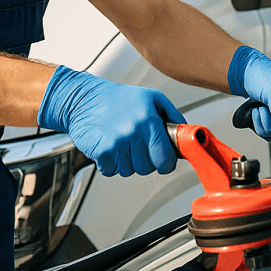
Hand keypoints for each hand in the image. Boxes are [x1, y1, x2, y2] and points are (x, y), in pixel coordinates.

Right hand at [38, 66, 183, 176]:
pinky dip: (111, 163)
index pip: (165, 159)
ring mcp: (116, 144)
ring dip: (126, 161)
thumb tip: (186, 134)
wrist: (84, 99)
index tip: (163, 159)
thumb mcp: (153, 98)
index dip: (165, 162)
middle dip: (145, 160)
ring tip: (121, 142)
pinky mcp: (101, 152)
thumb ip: (173, 116)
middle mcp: (133, 133)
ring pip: (129, 171)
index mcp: (149, 120)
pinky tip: (110, 146)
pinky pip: (112, 171)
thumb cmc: (119, 98)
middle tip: (137, 145)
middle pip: (148, 168)